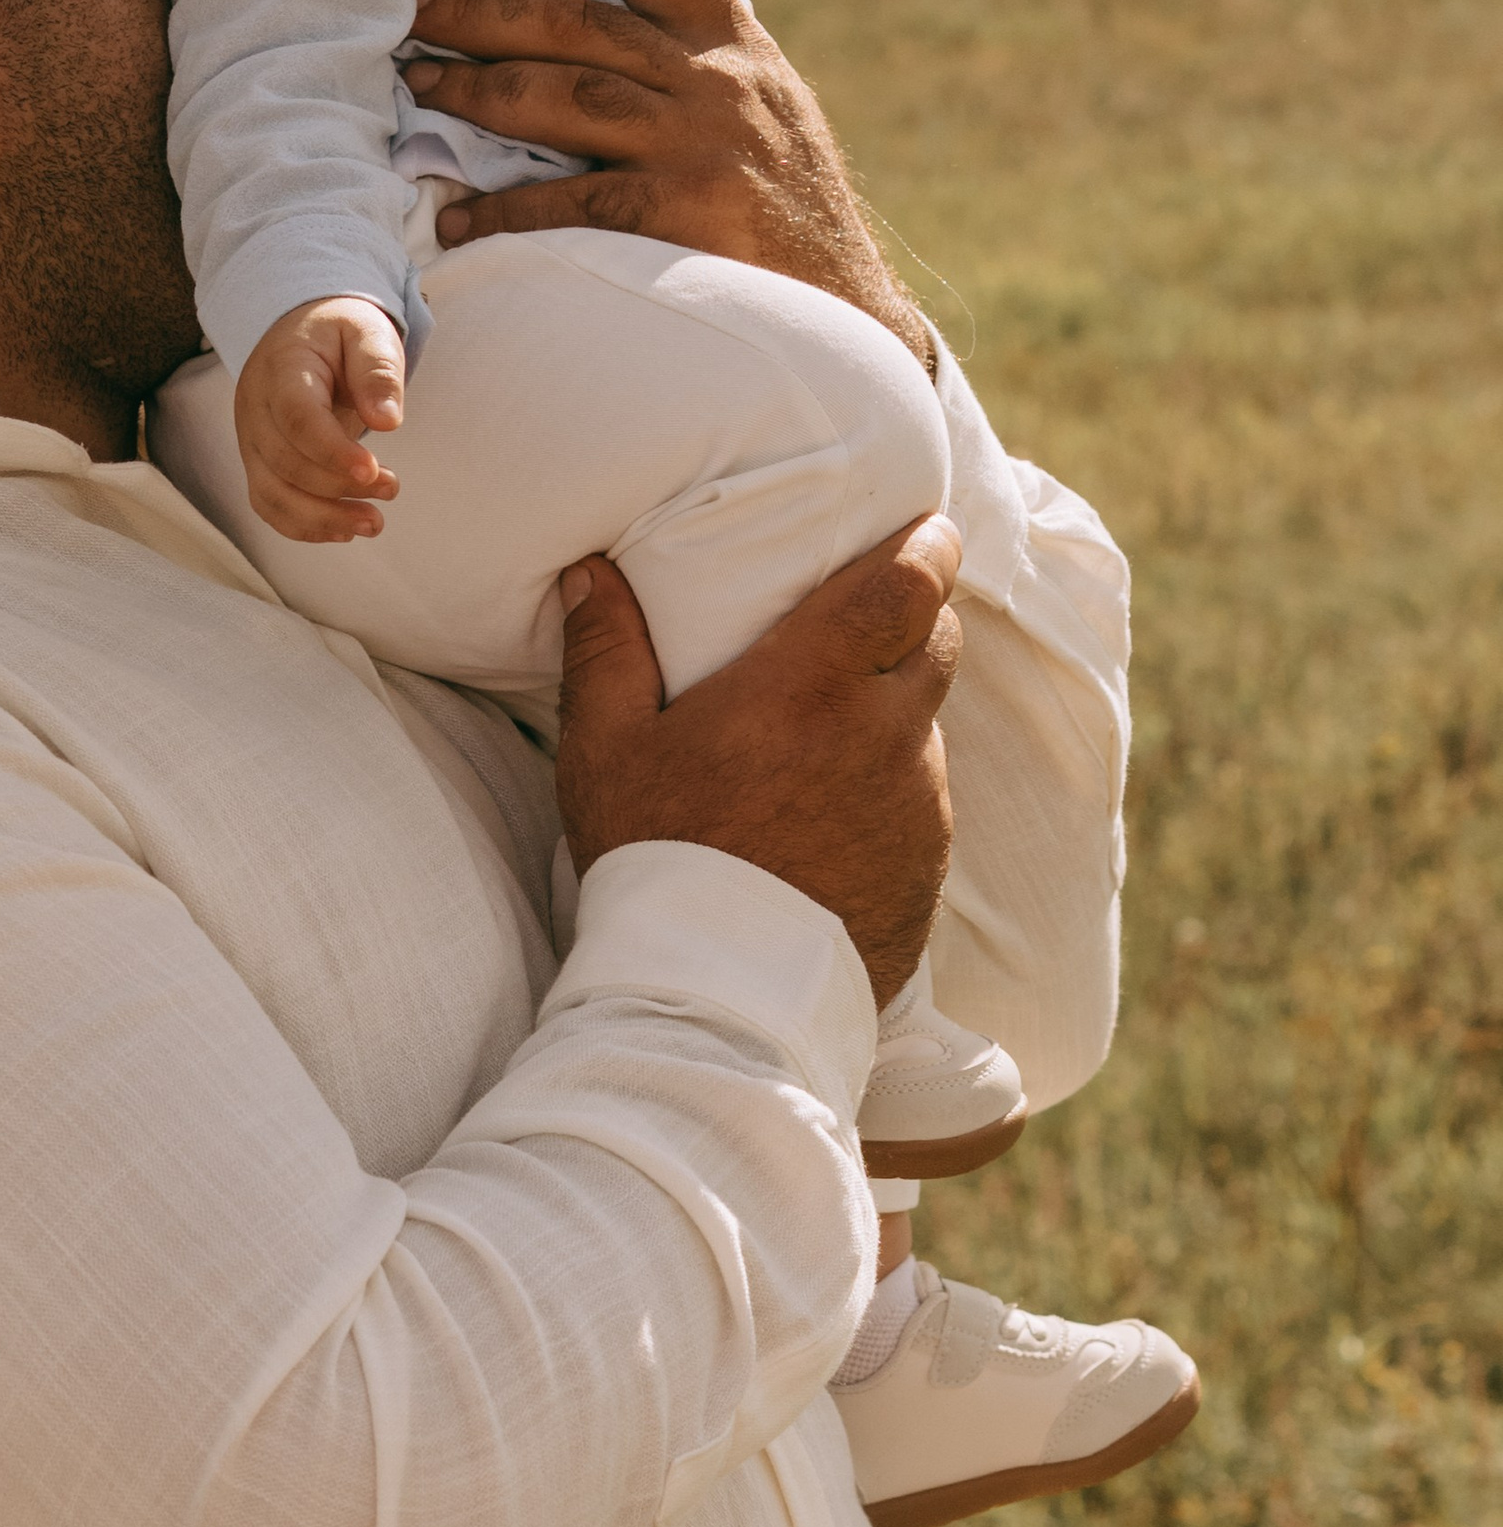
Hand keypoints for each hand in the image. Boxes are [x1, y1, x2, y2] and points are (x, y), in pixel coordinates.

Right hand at [233, 296, 407, 544]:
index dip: (331, 451)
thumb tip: (387, 420)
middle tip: (392, 488)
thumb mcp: (367, 333)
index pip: (296, 417)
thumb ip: (377, 370)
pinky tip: (344, 530)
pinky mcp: (259, 462)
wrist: (302, 332)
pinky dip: (304, 526)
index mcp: (281, 368)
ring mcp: (251, 438)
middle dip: (338, 487)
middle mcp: (255, 407)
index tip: (372, 472)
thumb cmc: (339, 334)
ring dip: (322, 518)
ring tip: (374, 523)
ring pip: (271, 493)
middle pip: (285, 462)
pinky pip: (269, 505)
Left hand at [404, 0, 935, 369]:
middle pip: (579, 24)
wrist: (848, 320)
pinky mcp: (687, 215)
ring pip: (566, 98)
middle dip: (484, 7)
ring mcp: (702, 146)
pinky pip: (575, 202)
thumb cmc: (790, 208)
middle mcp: (718, 81)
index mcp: (732, 45)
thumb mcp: (768, 105)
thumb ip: (712, 44)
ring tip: (410, 87)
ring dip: (477, 91)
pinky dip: (508, 210)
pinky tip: (455, 217)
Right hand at [554, 518, 962, 1004]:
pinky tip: (831, 808)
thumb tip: (590, 571)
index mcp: (812, 685)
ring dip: (893, 705)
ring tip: (827, 726)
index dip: (927, 544)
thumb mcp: (607, 750)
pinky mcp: (928, 864)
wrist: (723, 999)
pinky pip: (921, 796)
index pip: (908, 583)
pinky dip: (888, 781)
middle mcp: (882, 733)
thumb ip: (606, 649)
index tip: (925, 527)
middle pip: (938, 638)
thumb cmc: (659, 861)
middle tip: (870, 611)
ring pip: (926, 721)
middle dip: (915, 613)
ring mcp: (916, 803)